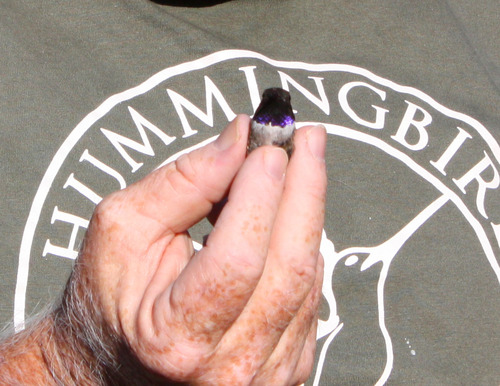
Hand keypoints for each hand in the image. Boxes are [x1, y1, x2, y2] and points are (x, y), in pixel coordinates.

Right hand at [59, 115, 326, 383]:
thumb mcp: (124, 229)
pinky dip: (302, 246)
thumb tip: (240, 140)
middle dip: (306, 191)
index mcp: (175, 339)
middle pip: (289, 269)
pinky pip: (311, 295)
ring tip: (296, 167)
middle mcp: (228, 368)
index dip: (260, 195)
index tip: (270, 145)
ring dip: (307, 213)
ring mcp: (265, 376)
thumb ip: (183, 183)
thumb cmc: (112, 296)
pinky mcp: (287, 368)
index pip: (237, 259)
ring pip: (308, 279)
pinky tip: (288, 216)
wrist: (119, 356)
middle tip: (308, 139)